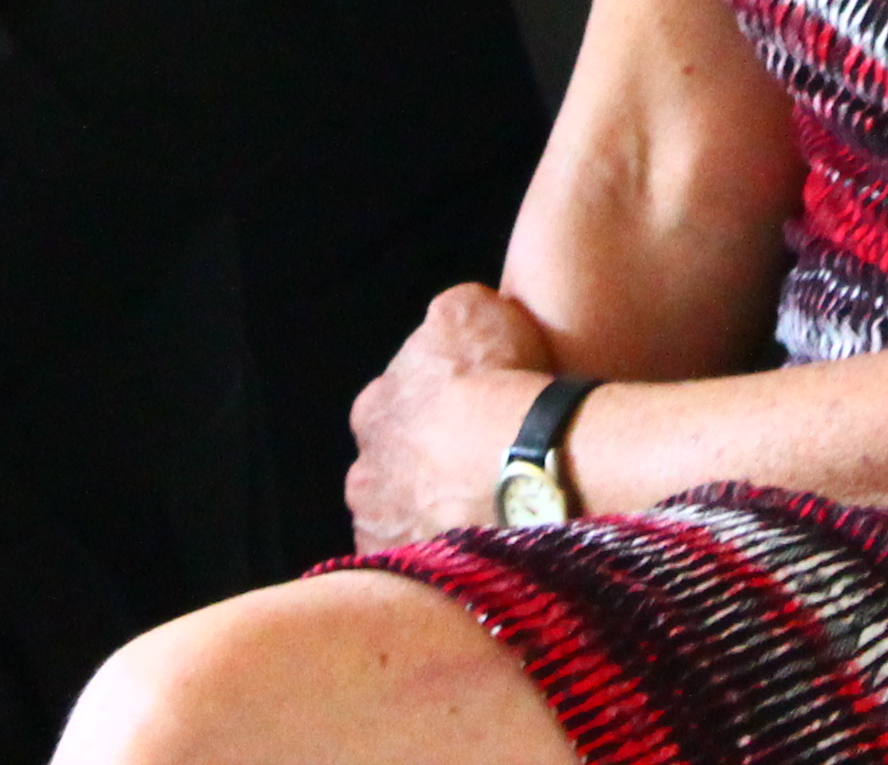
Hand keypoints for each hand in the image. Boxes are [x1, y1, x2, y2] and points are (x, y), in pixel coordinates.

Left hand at [344, 283, 560, 549]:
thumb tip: (443, 328)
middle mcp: (364, 475)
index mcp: (373, 411)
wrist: (523, 460)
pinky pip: (427, 574)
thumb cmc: (496, 381)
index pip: (391, 411)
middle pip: (392, 474)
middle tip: (476, 474)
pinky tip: (486, 555)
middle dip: (424, 474)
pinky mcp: (412, 576)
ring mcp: (383, 531)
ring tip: (487, 519)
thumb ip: (444, 319)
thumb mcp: (469, 309)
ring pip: (404, 525)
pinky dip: (450, 564)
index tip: (467, 420)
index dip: (432, 415)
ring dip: (434, 521)